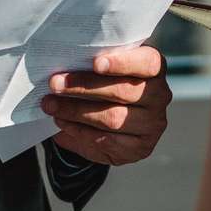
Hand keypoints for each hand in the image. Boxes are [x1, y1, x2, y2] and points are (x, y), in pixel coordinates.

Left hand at [43, 45, 170, 165]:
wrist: (114, 122)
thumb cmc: (105, 83)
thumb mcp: (105, 68)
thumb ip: (95, 63)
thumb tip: (62, 65)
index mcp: (155, 68)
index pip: (148, 63)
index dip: (123, 63)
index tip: (96, 63)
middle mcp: (159, 96)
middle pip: (123, 91)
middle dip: (84, 87)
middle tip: (54, 83)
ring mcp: (152, 124)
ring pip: (113, 118)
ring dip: (76, 111)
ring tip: (51, 105)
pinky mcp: (141, 147)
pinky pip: (107, 140)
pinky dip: (80, 131)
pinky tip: (62, 122)